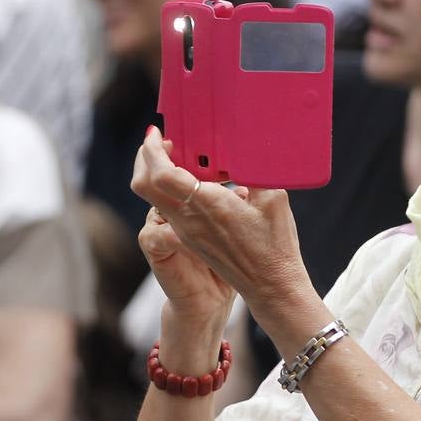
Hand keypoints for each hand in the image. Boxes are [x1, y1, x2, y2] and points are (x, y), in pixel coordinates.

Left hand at [131, 128, 315, 311]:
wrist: (270, 287)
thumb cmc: (276, 245)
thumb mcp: (274, 199)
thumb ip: (254, 171)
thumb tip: (246, 150)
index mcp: (206, 206)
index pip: (161, 174)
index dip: (153, 150)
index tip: (156, 132)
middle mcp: (188, 219)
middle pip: (145, 184)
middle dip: (145, 158)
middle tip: (162, 141)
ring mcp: (186, 231)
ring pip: (154, 197)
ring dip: (158, 173)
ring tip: (180, 155)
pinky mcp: (191, 238)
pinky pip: (169, 208)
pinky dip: (171, 188)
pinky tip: (194, 180)